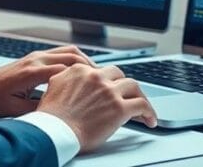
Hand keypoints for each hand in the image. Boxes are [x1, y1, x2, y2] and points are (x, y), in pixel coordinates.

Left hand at [0, 45, 95, 116]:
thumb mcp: (14, 110)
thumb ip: (39, 109)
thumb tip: (59, 113)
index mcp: (32, 71)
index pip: (67, 69)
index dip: (86, 77)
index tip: (100, 85)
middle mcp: (35, 59)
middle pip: (72, 56)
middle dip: (91, 67)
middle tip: (105, 79)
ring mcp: (35, 56)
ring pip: (67, 51)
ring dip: (83, 60)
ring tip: (96, 74)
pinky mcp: (33, 58)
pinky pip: (59, 53)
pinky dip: (73, 59)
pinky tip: (79, 71)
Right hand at [36, 64, 157, 151]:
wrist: (55, 132)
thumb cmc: (52, 116)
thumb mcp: (54, 86)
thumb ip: (66, 78)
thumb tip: (72, 79)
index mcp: (81, 71)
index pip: (101, 71)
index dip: (107, 81)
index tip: (111, 90)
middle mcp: (96, 77)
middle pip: (118, 75)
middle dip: (123, 85)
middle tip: (127, 95)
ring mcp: (109, 92)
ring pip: (133, 86)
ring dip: (139, 96)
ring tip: (143, 107)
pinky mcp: (119, 108)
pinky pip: (142, 105)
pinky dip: (149, 112)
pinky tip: (150, 119)